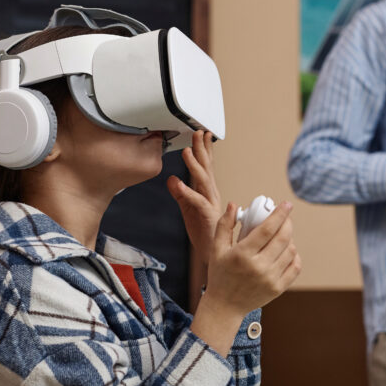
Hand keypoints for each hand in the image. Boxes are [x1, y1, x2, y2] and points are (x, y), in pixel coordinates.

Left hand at [167, 131, 220, 259]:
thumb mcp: (187, 208)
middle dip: (202, 149)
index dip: (204, 149)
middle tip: (198, 132)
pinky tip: (178, 182)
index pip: (205, 166)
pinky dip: (186, 191)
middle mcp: (210, 193)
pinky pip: (196, 201)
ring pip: (203, 180)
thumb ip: (180, 193)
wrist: (213, 252)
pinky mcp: (206, 215)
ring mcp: (210, 203)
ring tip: (187, 151)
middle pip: (206, 167)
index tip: (202, 134)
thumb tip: (172, 179)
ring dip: (195, 164)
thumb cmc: (203, 231)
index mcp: (207, 191)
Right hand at [191, 201, 301, 354]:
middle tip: (286, 216)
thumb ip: (224, 225)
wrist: (225, 306)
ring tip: (282, 235)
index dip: (279, 214)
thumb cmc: (220, 275)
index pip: (267, 229)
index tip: (286, 204)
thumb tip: (234, 204)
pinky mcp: (278, 289)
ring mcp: (270, 279)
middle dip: (287, 223)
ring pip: (290, 251)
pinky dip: (294, 256)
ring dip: (289, 239)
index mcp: (242, 255)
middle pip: (282, 238)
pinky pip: (295, 267)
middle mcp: (258, 267)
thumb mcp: (216, 249)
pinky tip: (287, 251)